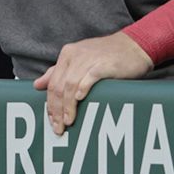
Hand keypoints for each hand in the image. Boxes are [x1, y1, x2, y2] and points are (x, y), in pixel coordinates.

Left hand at [33, 31, 155, 134]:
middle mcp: (75, 55)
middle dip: (56, 110)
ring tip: (69, 121)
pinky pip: (89, 77)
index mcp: (67, 54)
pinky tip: (80, 100)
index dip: (50, 105)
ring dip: (68, 106)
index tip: (52, 121)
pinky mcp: (104, 64)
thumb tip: (37, 84)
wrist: (136, 46)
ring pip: (70, 85)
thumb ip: (58, 72)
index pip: (52, 84)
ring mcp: (89, 59)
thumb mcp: (80, 60)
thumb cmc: (108, 55)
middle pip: (59, 87)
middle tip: (58, 127)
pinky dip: (82, 88)